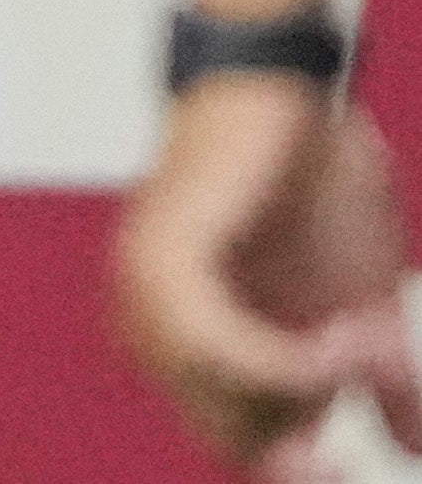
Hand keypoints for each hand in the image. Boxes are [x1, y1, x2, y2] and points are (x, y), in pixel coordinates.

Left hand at [123, 77, 421, 473]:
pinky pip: (215, 349)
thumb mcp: (362, 301)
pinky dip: (285, 362)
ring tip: (371, 338)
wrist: (290, 99)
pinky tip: (337, 339)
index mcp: (199, 348)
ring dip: (316, 384)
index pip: (234, 442)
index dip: (290, 469)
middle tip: (375, 376)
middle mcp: (157, 330)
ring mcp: (150, 295)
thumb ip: (375, 378)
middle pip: (226, 437)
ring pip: (221, 403)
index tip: (341, 473)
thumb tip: (411, 449)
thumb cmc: (316, 194)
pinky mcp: (163, 259)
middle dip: (304, 440)